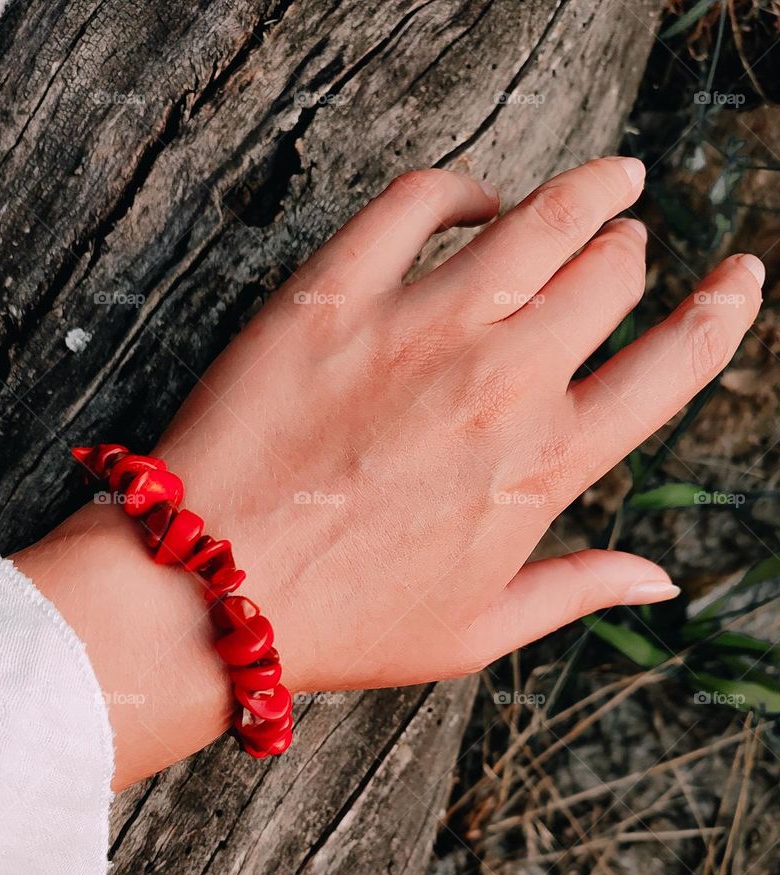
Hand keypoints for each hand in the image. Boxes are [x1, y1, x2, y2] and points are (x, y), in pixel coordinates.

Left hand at [12, 156, 763, 786]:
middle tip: (624, 244)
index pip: (673, 366)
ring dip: (589, 190)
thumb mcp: (474, 633)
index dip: (723, 312)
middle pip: (610, 274)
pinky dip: (459, 189)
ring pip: (541, 217)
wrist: (209, 593)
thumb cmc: (341, 624)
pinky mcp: (336, 294)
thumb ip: (576, 589)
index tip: (739, 279)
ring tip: (606, 180)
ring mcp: (419, 329)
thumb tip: (664, 578)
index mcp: (544, 468)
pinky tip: (471, 201)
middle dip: (628, 253)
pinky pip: (418, 200)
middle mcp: (501, 384)